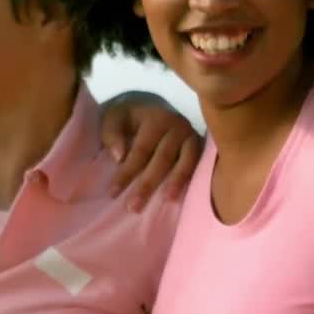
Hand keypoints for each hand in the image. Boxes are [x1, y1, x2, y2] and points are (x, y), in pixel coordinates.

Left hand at [100, 90, 201, 209]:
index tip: (113, 193)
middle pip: (163, 159)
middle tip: (133, 207)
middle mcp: (177, 126)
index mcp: (155, 119)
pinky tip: (180, 197)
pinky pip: (198, 165)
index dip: (127, 172)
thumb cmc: (130, 118)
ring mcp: (191, 137)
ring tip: (164, 201)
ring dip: (174, 184)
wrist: (152, 105)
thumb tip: (120, 157)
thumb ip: (112, 134)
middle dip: (148, 184)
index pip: (141, 150)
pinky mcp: (201, 147)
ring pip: (184, 163)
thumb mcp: (115, 118)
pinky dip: (190, 180)